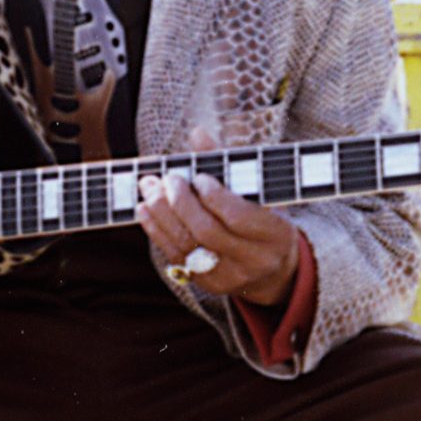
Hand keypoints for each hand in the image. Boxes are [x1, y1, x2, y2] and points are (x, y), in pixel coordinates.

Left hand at [139, 133, 300, 308]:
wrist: (272, 270)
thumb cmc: (264, 218)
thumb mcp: (257, 192)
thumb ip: (227, 162)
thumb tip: (197, 134)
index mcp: (275, 234)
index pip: (239, 216)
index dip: (214, 196)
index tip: (198, 176)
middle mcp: (254, 260)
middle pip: (207, 232)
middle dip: (181, 203)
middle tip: (166, 179)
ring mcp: (230, 277)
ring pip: (187, 246)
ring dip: (162, 214)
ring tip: (149, 188)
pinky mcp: (208, 286)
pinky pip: (176, 257)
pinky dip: (157, 231)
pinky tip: (145, 210)